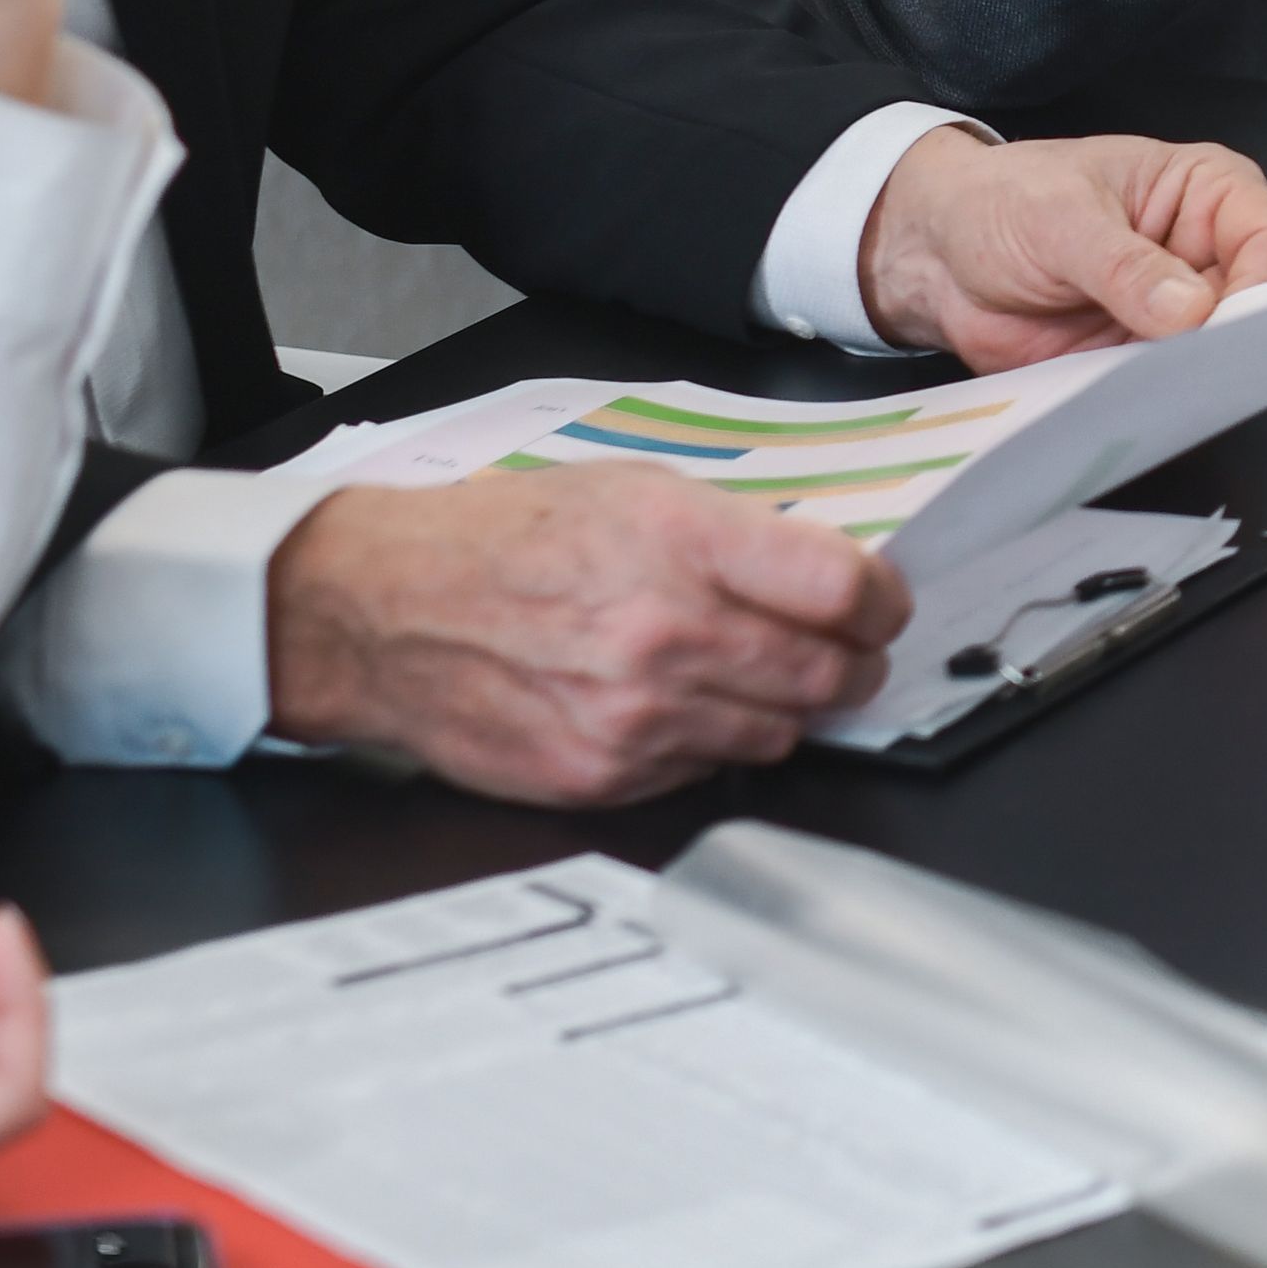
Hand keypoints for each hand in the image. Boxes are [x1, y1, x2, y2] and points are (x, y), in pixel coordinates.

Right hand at [264, 468, 910, 802]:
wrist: (384, 610)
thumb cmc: (504, 540)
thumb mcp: (633, 491)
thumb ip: (738, 535)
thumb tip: (831, 573)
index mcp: (683, 541)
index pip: (847, 590)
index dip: (882, 602)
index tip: (879, 605)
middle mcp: (666, 632)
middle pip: (829, 674)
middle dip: (850, 664)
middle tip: (839, 651)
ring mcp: (635, 716)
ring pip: (778, 734)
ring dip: (781, 708)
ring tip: (741, 673)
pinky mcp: (602, 776)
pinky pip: (705, 772)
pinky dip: (709, 744)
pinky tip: (673, 707)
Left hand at [856, 126, 1266, 364]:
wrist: (936, 255)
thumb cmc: (1002, 202)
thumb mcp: (1059, 217)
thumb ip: (1123, 263)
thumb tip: (1187, 309)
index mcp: (1206, 192)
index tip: (1231, 323)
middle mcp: (1205, 256)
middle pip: (1259, 308)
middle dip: (1234, 341)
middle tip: (1198, 365)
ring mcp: (1175, 317)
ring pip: (1219, 359)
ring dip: (1193, 379)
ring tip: (1155, 387)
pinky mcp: (1143, 365)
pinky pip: (1169, 393)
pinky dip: (1155, 405)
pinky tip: (1131, 406)